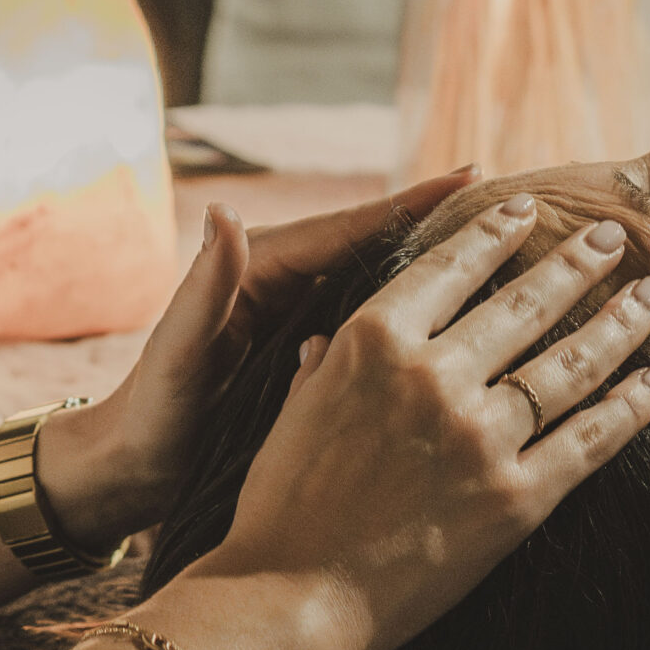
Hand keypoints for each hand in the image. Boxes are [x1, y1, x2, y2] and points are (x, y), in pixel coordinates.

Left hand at [39, 169, 479, 544]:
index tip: (474, 179)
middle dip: (443, 223)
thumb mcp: (177, 356)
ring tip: (512, 248)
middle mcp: (286, 282)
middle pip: (378, 244)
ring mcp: (301, 317)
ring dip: (443, 266)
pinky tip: (470, 322)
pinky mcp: (310, 354)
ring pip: (386, 283)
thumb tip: (222, 211)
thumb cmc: (150, 417)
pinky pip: (378, 324)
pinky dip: (423, 314)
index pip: (349, 227)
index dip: (413, 205)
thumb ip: (203, 287)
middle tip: (518, 203)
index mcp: (259, 270)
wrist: (131, 470)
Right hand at [189, 198, 649, 649]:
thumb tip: (326, 341)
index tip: (528, 207)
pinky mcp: (516, 497)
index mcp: (371, 341)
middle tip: (612, 236)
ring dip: (619, 321)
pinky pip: (590, 439)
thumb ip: (321, 368)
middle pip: (525, 301)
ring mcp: (480, 435)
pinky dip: (630, 406)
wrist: (291, 600)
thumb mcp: (290, 413)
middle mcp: (433, 374)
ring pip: (570, 361)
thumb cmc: (279, 509)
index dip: (496, 232)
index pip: (450, 265)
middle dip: (578, 262)